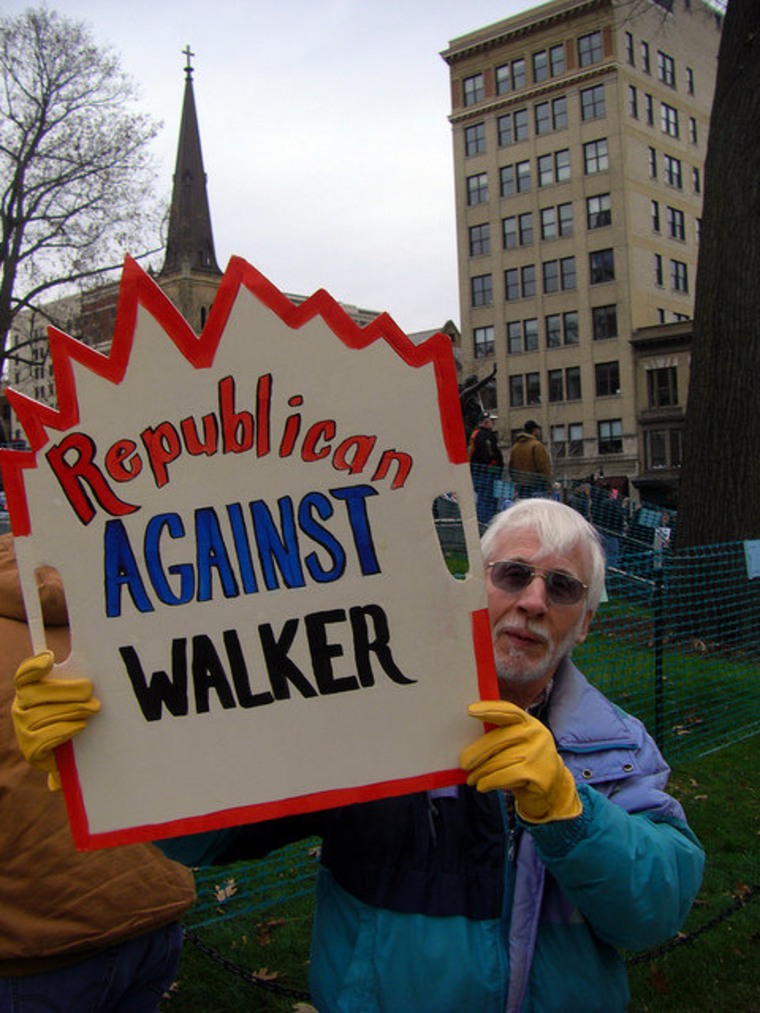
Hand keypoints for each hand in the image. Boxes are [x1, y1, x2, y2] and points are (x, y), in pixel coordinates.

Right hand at [11, 651, 100, 790]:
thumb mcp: (72, 697)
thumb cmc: (73, 717)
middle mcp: (19, 708)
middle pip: (36, 694)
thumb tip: (82, 674)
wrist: (72, 754)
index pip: (24, 675)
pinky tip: (80, 725)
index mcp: (27, 690)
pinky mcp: (29, 749)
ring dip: (71, 710)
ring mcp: (21, 729)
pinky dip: (65, 730)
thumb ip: (72, 682)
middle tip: (89, 690)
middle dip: (66, 691)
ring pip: (42, 716)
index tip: (50, 659)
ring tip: (92, 708)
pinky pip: (45, 737)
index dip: (33, 666)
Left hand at [460, 700, 581, 822]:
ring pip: (499, 760)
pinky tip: (481, 785)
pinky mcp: (537, 774)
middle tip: (463, 762)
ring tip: (471, 779)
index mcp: (529, 722)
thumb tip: (468, 741)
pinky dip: (489, 781)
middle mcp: (536, 734)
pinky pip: (504, 775)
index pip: (508, 710)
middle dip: (477, 752)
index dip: (489, 709)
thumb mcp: (519, 744)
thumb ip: (502, 736)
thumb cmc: (527, 761)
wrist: (554, 787)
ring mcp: (538, 754)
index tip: (470, 710)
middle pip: (498, 739)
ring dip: (480, 772)